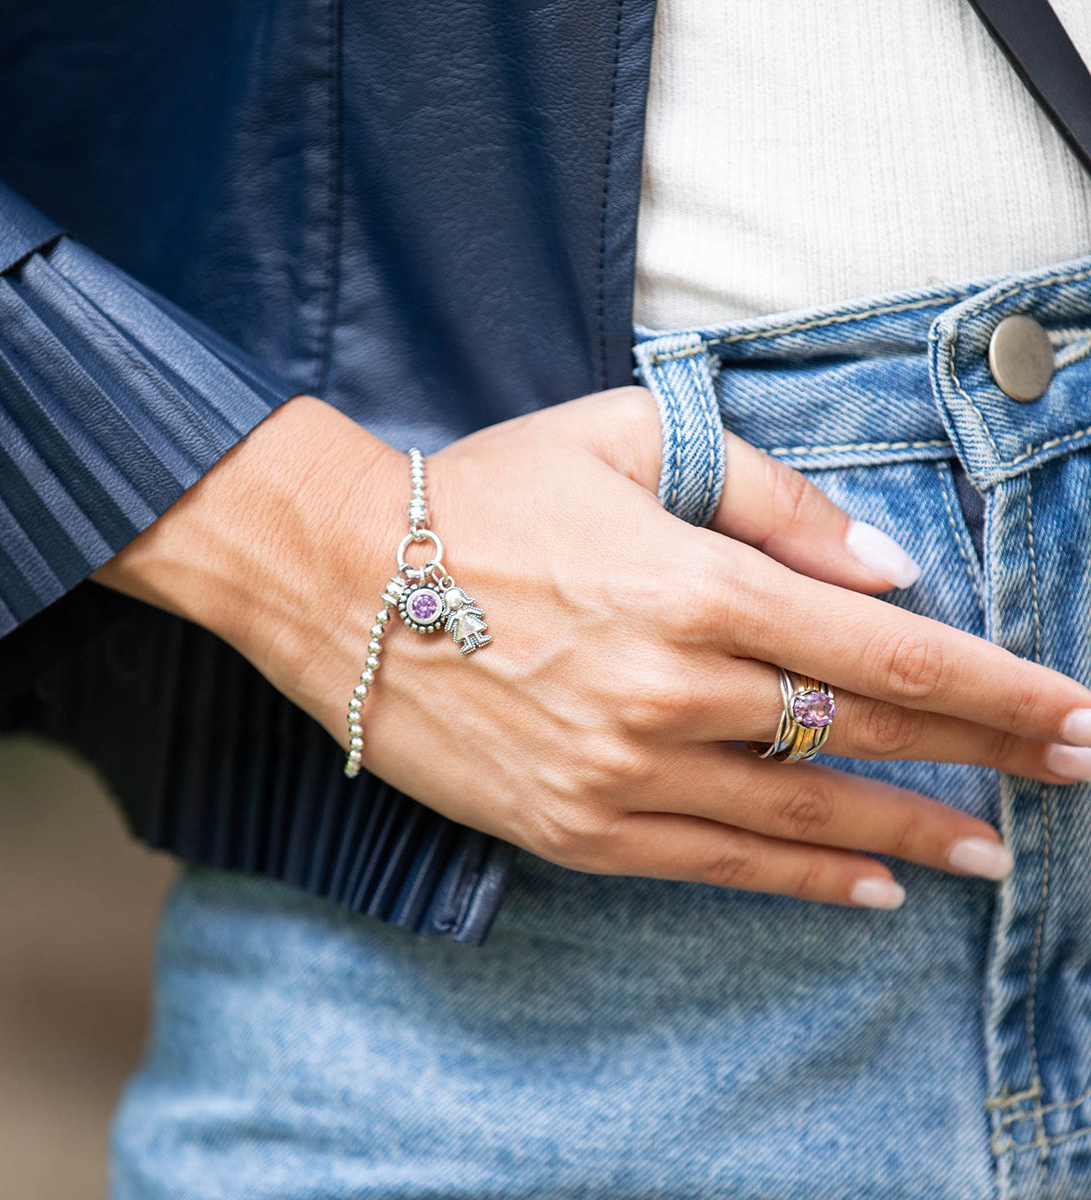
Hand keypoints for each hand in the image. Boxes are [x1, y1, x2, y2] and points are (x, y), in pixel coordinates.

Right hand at [95, 389, 1090, 908]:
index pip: (882, 647)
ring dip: (913, 832)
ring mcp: (623, 769)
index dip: (992, 686)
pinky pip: (715, 864)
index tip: (1070, 711)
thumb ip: (767, 493)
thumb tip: (880, 563)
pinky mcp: (577, 825)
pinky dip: (803, 878)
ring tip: (997, 853)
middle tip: (1072, 772)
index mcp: (694, 584)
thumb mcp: (625, 440)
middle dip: (985, 756)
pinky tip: (870, 886)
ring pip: (802, 813)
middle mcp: (673, 689)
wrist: (343, 582)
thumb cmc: (484, 497)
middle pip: (862, 732)